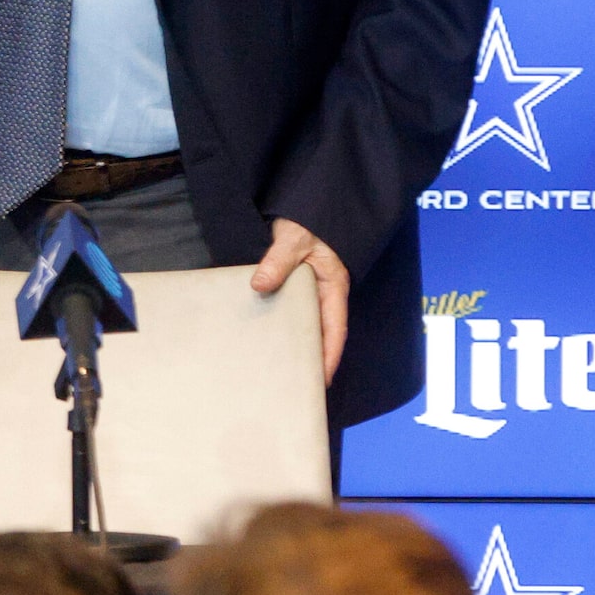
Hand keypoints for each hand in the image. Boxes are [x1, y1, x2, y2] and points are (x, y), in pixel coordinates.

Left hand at [250, 215, 348, 381]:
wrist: (302, 209)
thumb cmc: (306, 222)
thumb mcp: (295, 238)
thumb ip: (279, 260)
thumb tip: (260, 283)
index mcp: (332, 287)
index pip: (335, 329)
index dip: (329, 355)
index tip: (320, 379)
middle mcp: (323, 294)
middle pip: (320, 333)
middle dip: (312, 359)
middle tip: (296, 385)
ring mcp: (307, 292)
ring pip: (303, 324)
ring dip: (295, 345)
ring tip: (278, 371)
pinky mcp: (291, 287)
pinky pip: (289, 312)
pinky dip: (281, 327)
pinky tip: (265, 340)